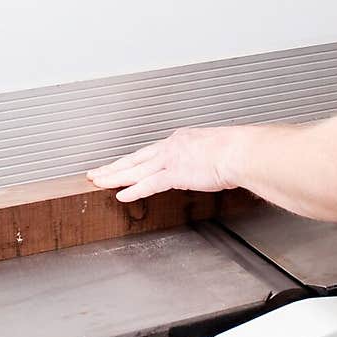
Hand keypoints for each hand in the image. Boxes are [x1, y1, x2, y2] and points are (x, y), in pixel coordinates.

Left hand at [86, 126, 240, 201]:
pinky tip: (120, 195)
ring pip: (135, 170)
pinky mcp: (175, 174)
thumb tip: (204, 166)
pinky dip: (133, 190)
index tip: (120, 164)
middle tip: (96, 172)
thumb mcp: (214, 150)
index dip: (131, 160)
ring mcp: (171, 160)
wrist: (241, 152)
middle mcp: (171, 147)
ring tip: (98, 182)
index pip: (148, 152)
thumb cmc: (236, 151)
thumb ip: (202, 159)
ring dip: (114, 177)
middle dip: (113, 166)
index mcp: (180, 140)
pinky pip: (148, 184)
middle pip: (135, 159)